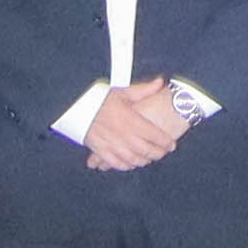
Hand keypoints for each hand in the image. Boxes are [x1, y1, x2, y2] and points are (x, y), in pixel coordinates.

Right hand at [81, 80, 198, 171]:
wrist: (75, 105)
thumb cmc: (100, 98)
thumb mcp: (122, 92)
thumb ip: (143, 90)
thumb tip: (160, 82)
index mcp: (130, 120)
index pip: (154, 135)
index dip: (165, 142)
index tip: (172, 144)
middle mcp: (123, 134)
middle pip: (146, 150)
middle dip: (158, 153)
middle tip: (163, 152)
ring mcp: (111, 144)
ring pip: (133, 159)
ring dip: (143, 161)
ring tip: (149, 158)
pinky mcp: (100, 150)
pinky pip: (116, 163)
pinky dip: (126, 165)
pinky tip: (131, 164)